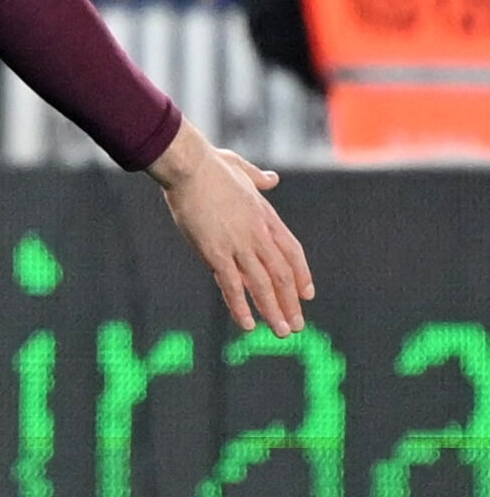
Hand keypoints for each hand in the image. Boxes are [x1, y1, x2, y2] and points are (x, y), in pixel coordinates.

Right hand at [148, 119, 313, 335]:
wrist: (190, 166)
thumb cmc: (211, 164)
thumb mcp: (242, 169)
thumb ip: (259, 179)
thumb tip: (272, 179)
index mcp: (266, 216)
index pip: (292, 252)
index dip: (302, 275)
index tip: (306, 295)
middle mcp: (258, 234)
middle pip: (282, 275)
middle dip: (290, 303)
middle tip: (296, 326)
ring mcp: (238, 244)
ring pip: (262, 284)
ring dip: (273, 310)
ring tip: (281, 332)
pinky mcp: (215, 251)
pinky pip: (231, 285)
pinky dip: (240, 306)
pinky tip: (248, 325)